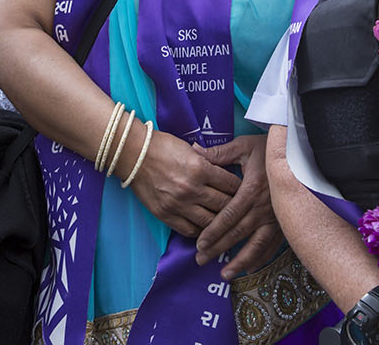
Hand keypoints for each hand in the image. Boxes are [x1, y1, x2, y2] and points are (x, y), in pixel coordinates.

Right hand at [125, 129, 242, 239]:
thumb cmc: (162, 146)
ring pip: (210, 222)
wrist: (133, 154)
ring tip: (226, 221)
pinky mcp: (166, 215)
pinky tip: (206, 228)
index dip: (241, 188)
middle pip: (225, 205)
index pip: (231, 184)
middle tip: (241, 209)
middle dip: (235, 207)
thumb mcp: (190, 148)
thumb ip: (209, 162)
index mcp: (200, 168)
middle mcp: (192, 189)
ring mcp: (179, 204)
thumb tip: (226, 172)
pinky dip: (201, 231)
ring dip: (220, 222)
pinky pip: (190, 230)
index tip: (245, 191)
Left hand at [192, 135, 281, 279]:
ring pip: (257, 244)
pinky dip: (262, 256)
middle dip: (219, 249)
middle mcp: (265, 206)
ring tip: (226, 275)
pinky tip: (251, 267)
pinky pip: (273, 243)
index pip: (228, 216)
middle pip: (238, 233)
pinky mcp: (287, 219)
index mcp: (252, 189)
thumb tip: (193, 150)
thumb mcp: (244, 146)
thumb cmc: (272, 145)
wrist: (301, 148)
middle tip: (202, 261)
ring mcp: (278, 215)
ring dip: (240, 261)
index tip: (200, 244)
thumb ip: (218, 153)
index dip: (213, 232)